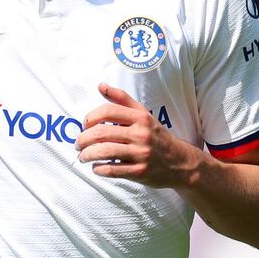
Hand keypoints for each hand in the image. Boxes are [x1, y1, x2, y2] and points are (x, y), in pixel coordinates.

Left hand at [76, 83, 198, 187]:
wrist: (181, 162)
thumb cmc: (157, 136)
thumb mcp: (144, 115)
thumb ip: (122, 100)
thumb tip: (100, 86)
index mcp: (141, 117)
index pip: (108, 111)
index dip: (90, 117)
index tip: (84, 125)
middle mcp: (141, 134)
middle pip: (101, 133)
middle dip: (83, 139)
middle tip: (78, 144)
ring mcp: (141, 153)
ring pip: (104, 152)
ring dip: (87, 155)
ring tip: (83, 157)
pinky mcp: (140, 172)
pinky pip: (112, 170)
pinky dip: (98, 169)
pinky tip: (96, 167)